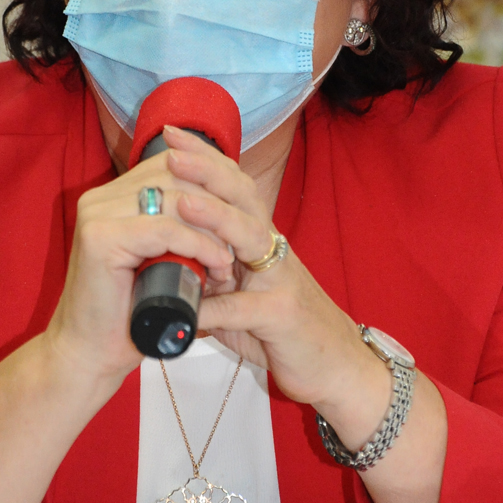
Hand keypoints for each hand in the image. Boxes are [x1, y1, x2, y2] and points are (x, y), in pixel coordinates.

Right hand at [44, 143, 234, 392]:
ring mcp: (96, 215)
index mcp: (109, 197)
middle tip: (242, 238)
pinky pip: (166, 229)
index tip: (241, 213)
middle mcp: (99, 198)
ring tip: (229, 260)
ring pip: (174, 200)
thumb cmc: (127, 313)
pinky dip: (199, 245)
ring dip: (212, 228)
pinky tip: (218, 264)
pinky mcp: (100, 238)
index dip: (210, 183)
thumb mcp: (159, 260)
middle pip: (174, 175)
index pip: (170, 165)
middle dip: (216, 204)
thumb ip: (176, 230)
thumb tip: (225, 204)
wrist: (89, 356)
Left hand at [166, 127, 390, 428]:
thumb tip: (166, 267)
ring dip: (215, 218)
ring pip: (250, 237)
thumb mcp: (243, 297)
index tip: (171, 134)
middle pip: (243, 196)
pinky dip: (215, 309)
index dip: (205, 158)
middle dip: (206, 170)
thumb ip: (212, 279)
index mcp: (260, 239)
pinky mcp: (283, 315)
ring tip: (182, 202)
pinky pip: (245, 308)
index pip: (233, 185)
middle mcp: (273, 249)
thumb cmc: (285, 331)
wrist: (337, 368)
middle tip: (171, 151)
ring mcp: (281, 279)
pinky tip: (189, 310)